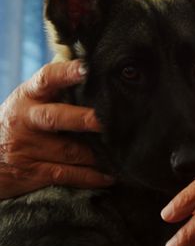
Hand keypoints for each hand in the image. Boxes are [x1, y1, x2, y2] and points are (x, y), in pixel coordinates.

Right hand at [0, 61, 107, 198]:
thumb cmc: (21, 122)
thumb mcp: (31, 101)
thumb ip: (58, 89)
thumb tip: (96, 70)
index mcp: (27, 96)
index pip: (47, 79)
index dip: (66, 73)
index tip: (87, 69)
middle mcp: (24, 120)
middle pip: (55, 118)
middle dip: (84, 119)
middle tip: (107, 121)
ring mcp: (25, 147)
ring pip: (69, 151)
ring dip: (97, 153)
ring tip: (122, 151)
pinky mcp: (30, 171)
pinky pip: (66, 174)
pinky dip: (90, 177)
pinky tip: (108, 176)